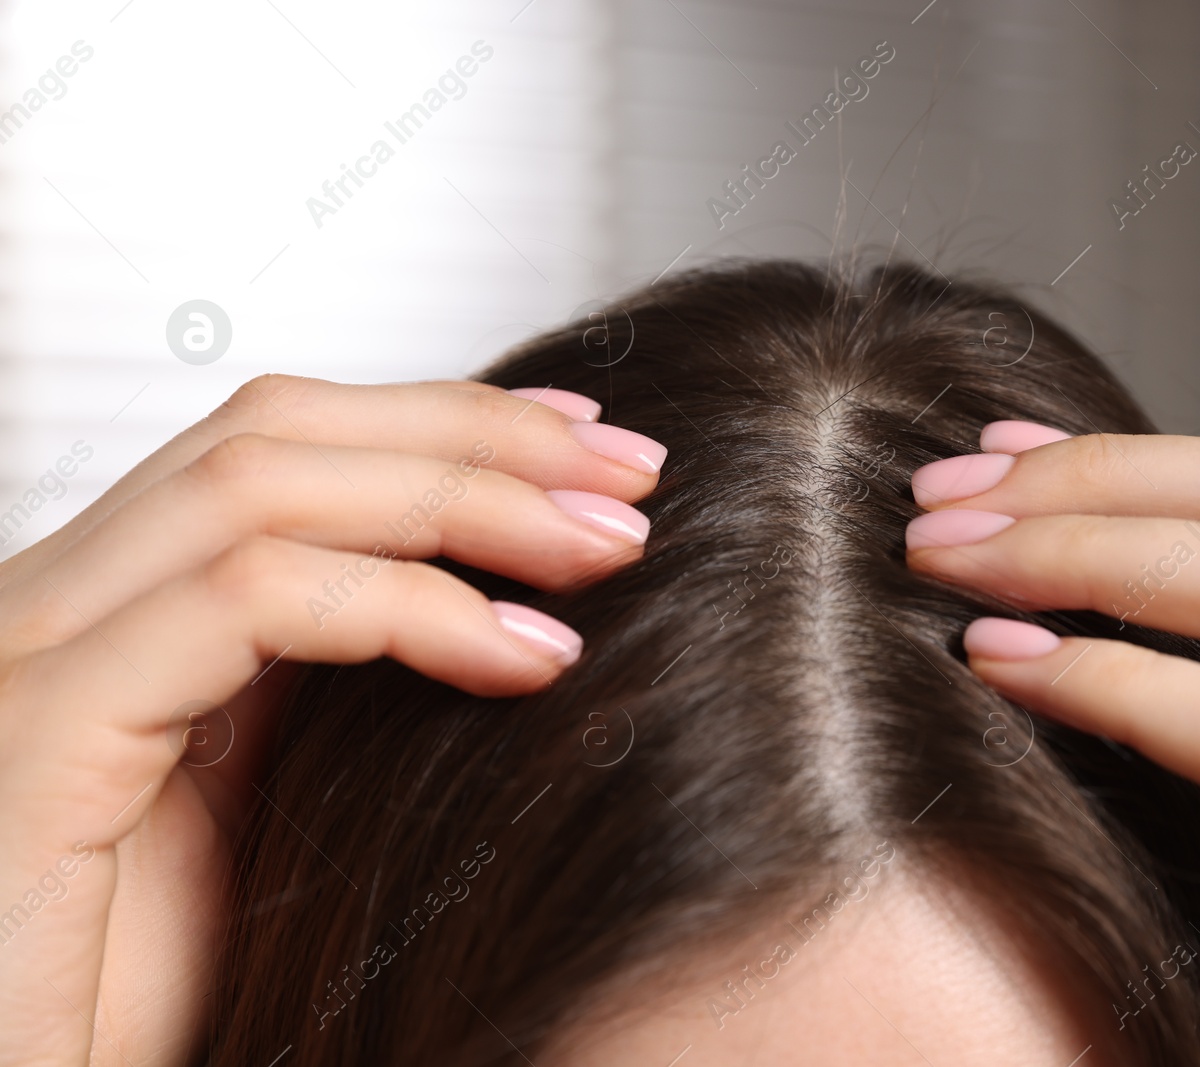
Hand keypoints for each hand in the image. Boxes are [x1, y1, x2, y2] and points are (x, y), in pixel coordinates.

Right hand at [0, 376, 662, 1064]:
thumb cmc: (149, 988)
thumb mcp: (274, 796)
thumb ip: (339, 679)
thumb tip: (497, 598)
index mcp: (118, 609)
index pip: (286, 443)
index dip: (447, 419)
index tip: (589, 445)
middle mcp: (62, 604)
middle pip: (279, 429)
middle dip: (477, 435)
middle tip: (634, 473)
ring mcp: (34, 655)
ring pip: (263, 485)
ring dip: (467, 501)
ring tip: (609, 551)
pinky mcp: (37, 730)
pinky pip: (246, 602)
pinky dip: (409, 609)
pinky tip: (528, 660)